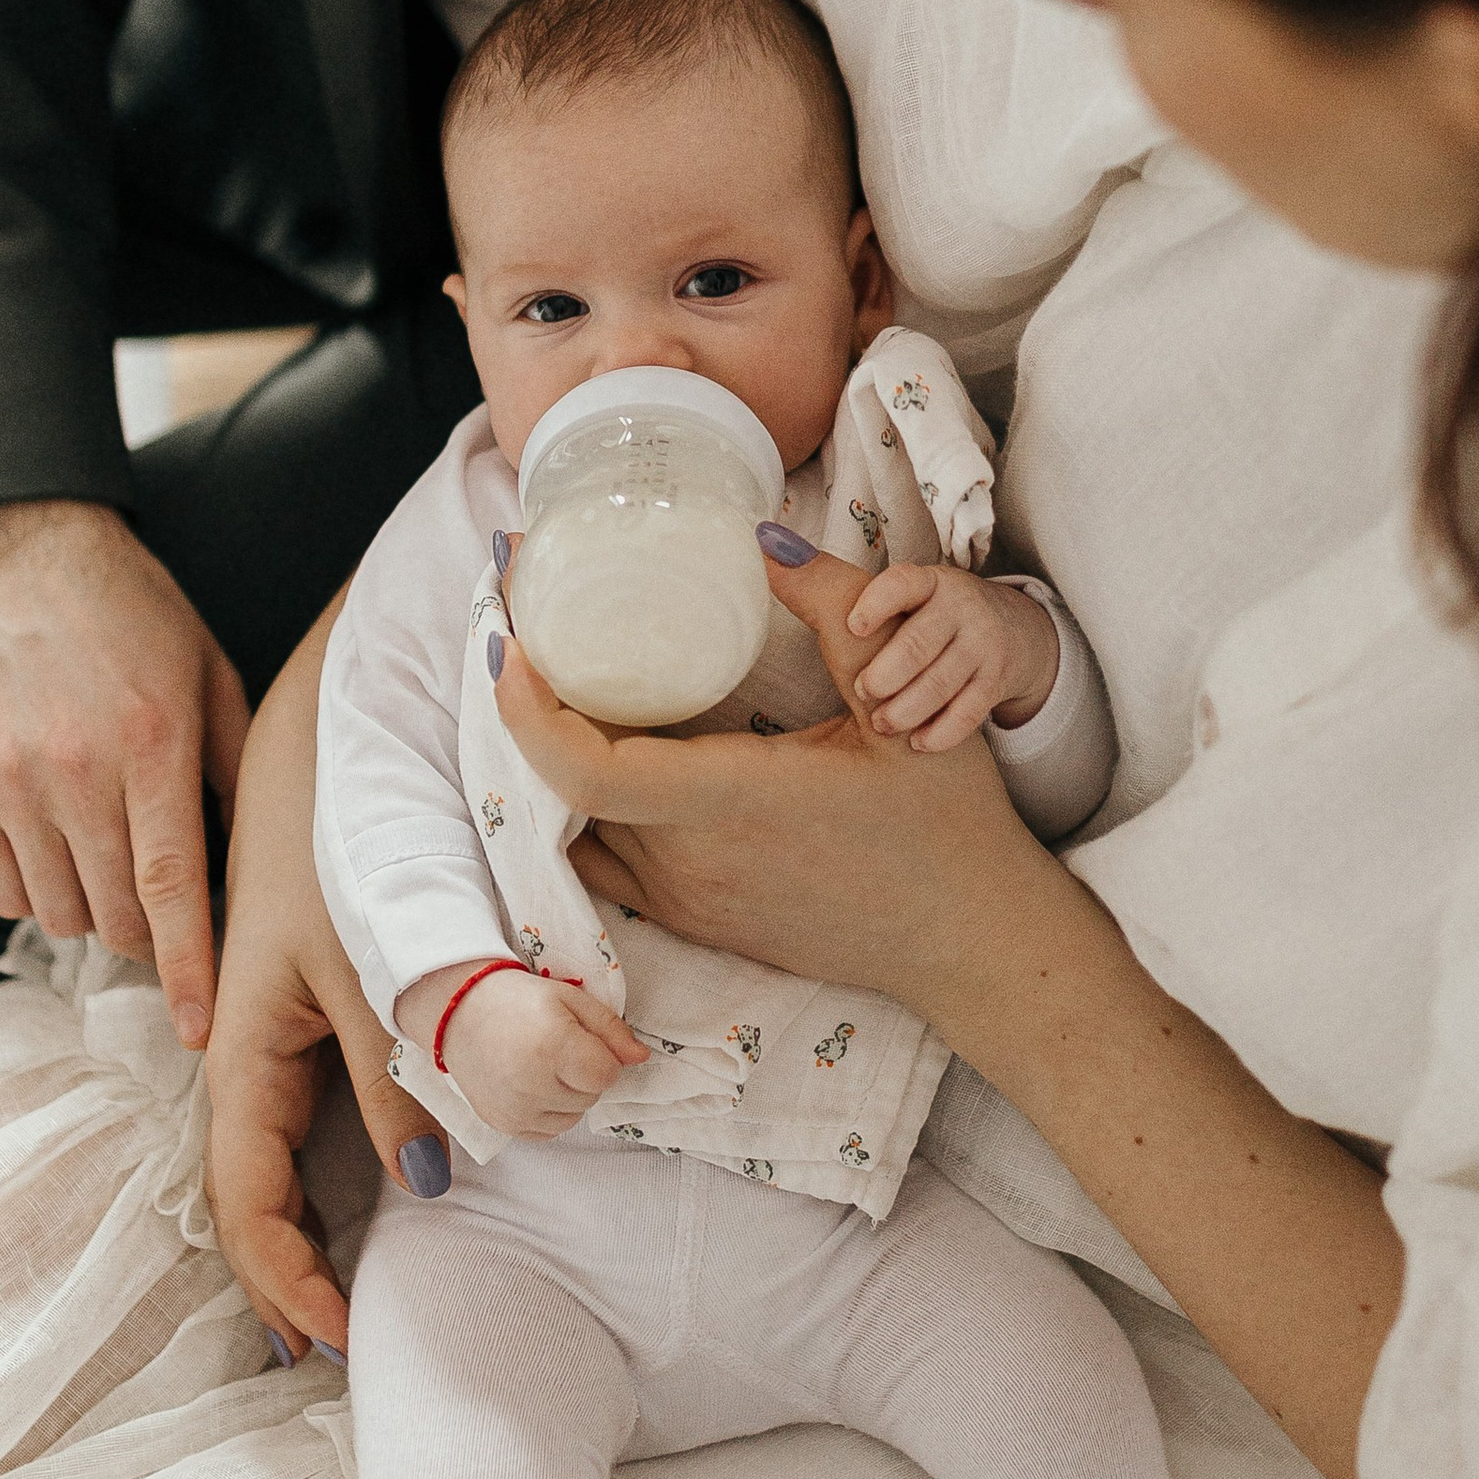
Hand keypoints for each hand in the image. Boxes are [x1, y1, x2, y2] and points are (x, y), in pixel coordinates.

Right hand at [0, 498, 247, 1045]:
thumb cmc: (132, 609)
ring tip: (114, 875)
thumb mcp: (209, 672)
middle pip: (114, 916)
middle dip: (149, 942)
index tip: (200, 1032)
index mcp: (151, 744)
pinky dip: (37, 893)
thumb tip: (256, 863)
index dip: (189, 969)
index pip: (174, 887)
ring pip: (58, 912)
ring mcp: (9, 781)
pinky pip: (2, 885)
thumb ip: (234, 766)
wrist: (15, 547)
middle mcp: (76, 772)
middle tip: (168, 927)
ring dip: (94, 917)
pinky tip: (60, 855)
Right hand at [204, 597, 451, 1361]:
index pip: (242, 1198)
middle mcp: (258, 1039)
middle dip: (297, 1271)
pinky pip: (341, 1088)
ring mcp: (292, 1011)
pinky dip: (374, 1145)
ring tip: (371, 1285)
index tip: (339, 1346)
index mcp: (245, 1042)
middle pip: (259, 1185)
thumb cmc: (346, 817)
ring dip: (330, 1217)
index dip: (282, 1282)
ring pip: (301, 1141)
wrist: (346, 697)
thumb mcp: (377, 951)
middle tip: (350, 1345)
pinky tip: (413, 1166)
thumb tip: (427, 1183)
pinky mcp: (335, 978)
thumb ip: (403, 1064)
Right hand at [401, 960, 647, 1139]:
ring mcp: (515, 1110)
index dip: (602, 1057)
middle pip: (591, 1097)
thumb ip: (610, 1030)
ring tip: (541, 1065)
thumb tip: (641, 1058)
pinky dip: (547, 1111)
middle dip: (583, 1075)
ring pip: (572, 1118)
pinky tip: (530, 1084)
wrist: (458, 1012)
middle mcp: (532, 1085)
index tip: (581, 1040)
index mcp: (553, 1047)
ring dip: (567, 1096)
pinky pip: (547, 1131)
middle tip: (556, 1047)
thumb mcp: (570, 999)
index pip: (607, 1075)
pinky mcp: (503, 1125)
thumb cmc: (518, 999)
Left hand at [495, 537, 1037, 1012]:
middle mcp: (692, 861)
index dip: (529, 707)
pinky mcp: (692, 920)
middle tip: (528, 629)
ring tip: (558, 680)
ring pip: (578, 827)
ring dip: (559, 758)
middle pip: (565, 785)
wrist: (964, 941)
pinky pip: (606, 860)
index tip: (515, 642)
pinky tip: (603, 750)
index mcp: (734, 802)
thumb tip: (764, 537)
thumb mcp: (900, 703)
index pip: (588, 767)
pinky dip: (585, 808)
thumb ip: (837, 609)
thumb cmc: (943, 826)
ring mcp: (686, 900)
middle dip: (533, 706)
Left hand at [849, 561, 1059, 747]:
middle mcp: (960, 609)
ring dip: (907, 709)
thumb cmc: (935, 613)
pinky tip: (919, 743)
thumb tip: (771, 548)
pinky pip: (970, 712)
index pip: (903, 584)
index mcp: (929, 582)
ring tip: (882, 724)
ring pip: (942, 682)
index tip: (852, 627)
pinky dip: (942, 732)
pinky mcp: (997, 681)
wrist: (1017, 632)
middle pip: (920, 643)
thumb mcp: (898, 592)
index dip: (877, 604)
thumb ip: (830, 579)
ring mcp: (983, 646)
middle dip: (887, 673)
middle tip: (862, 693)